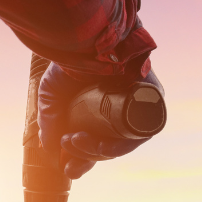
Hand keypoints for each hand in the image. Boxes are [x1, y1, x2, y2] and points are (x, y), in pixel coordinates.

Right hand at [36, 62, 164, 178]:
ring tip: (74, 140)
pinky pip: (141, 133)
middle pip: (110, 147)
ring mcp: (138, 106)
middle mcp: (121, 110)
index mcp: (101, 111)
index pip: (96, 143)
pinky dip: (120, 144)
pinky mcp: (152, 100)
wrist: (88, 33)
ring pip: (123, 144)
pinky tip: (101, 145)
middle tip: (67, 151)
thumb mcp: (51, 93)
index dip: (82, 160)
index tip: (68, 168)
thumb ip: (49, 120)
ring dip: (99, 152)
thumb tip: (50, 148)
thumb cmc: (71, 57)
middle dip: (87, 157)